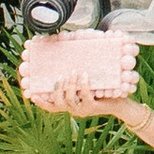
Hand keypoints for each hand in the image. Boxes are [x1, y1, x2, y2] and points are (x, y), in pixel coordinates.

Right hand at [19, 28, 138, 110]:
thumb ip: (72, 68)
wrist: (121, 98)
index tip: (32, 92)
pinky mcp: (95, 107)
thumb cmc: (101, 85)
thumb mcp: (85, 78)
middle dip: (56, 89)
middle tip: (60, 75)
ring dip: (70, 85)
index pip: (50, 106)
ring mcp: (83, 109)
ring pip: (69, 100)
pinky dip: (84, 85)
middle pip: (56, 103)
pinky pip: (86, 97)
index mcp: (69, 103)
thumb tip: (62, 43)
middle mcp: (73, 109)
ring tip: (74, 72)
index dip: (40, 101)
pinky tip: (85, 75)